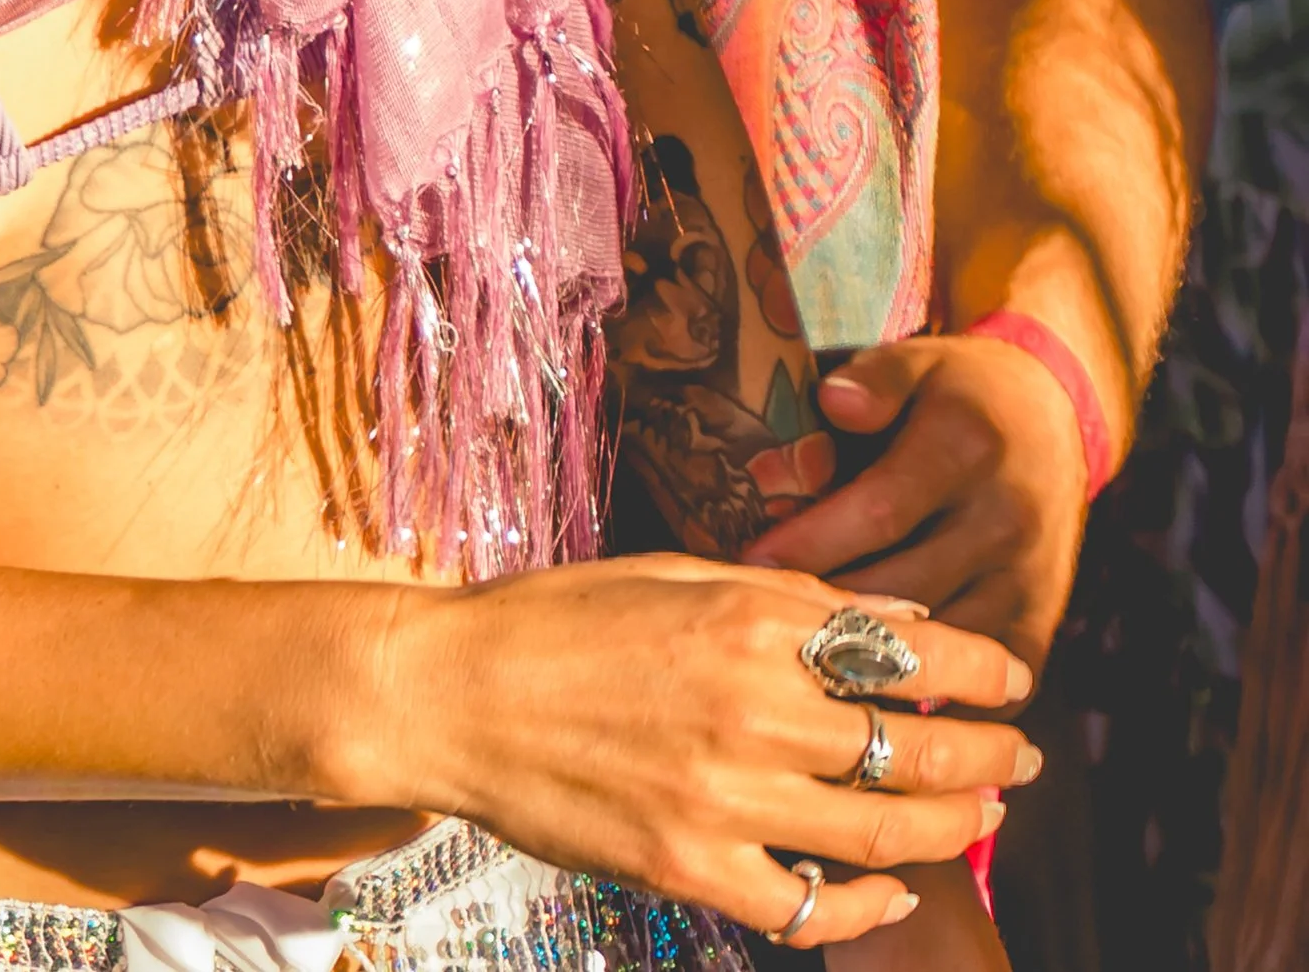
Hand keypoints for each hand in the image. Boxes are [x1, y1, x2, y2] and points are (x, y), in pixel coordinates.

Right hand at [398, 556, 1035, 949]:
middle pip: (910, 748)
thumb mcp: (676, 573)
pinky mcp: (688, 866)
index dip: (977, 672)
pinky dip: (866, 906)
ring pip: (880, 834)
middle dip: (987, 755)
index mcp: (747, 620)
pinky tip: (897, 890)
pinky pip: (806, 906)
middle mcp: (751, 708)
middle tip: (1024, 758)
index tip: (1012, 679)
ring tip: (984, 817)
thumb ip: (794, 599)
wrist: (454, 692)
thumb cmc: (558, 618)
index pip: (904, 655)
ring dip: (952, 828)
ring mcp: (722, 797)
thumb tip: (899, 624)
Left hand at [742, 335, 1087, 668]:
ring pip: (941, 642)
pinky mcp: (1040, 620)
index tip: (749, 561)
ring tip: (805, 666)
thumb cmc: (959, 393)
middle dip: (827, 608)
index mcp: (964, 448)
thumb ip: (874, 379)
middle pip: (903, 586)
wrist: (1055, 417)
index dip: (811, 541)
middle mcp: (1002, 519)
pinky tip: (878, 703)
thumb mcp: (918, 363)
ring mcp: (1025, 577)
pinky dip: (937, 699)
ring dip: (874, 660)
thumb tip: (834, 402)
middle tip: (761, 622)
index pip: (878, 511)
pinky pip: (988, 682)